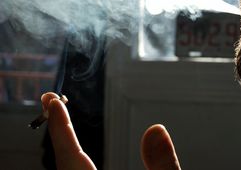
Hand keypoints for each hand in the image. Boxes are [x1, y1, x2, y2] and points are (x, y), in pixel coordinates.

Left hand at [41, 92, 180, 169]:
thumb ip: (163, 164)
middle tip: (51, 102)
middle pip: (65, 163)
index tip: (52, 103)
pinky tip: (78, 153)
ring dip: (64, 144)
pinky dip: (74, 160)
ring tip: (60, 120)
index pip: (71, 157)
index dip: (61, 128)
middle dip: (58, 130)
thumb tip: (156, 130)